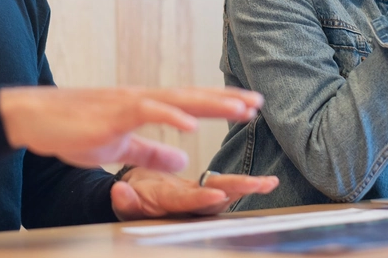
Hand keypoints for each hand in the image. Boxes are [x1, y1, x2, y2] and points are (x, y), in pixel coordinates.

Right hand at [0, 86, 262, 171]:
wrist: (34, 116)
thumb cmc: (72, 129)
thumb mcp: (119, 146)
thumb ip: (150, 152)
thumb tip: (182, 160)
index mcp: (145, 106)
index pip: (190, 104)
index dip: (220, 104)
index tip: (248, 106)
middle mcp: (142, 99)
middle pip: (192, 98)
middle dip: (227, 101)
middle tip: (258, 103)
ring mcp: (128, 103)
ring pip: (177, 100)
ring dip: (210, 104)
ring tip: (239, 109)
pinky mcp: (112, 113)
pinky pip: (146, 113)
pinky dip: (169, 117)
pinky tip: (190, 124)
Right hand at [111, 167, 278, 219]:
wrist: (136, 195)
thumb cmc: (130, 198)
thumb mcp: (124, 200)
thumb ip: (124, 200)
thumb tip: (119, 191)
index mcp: (167, 204)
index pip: (185, 202)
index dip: (200, 199)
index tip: (215, 194)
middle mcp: (188, 205)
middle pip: (214, 199)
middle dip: (236, 191)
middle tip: (257, 184)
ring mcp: (198, 199)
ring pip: (224, 192)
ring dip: (246, 187)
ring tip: (268, 182)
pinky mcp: (203, 190)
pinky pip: (226, 186)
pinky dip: (245, 183)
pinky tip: (266, 181)